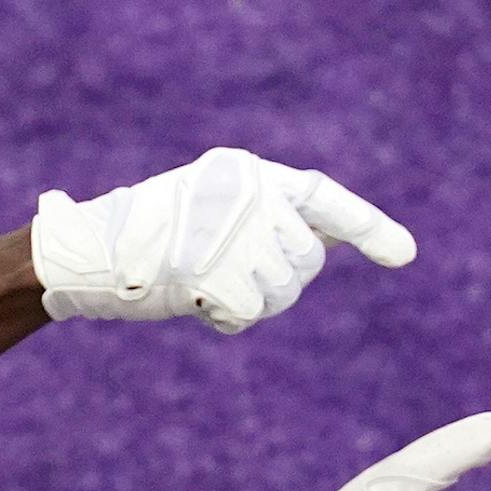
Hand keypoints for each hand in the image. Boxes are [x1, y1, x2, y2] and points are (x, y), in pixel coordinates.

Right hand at [29, 147, 415, 331]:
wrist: (84, 251)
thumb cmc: (144, 234)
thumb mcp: (211, 210)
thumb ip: (267, 218)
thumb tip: (328, 241)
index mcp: (247, 172)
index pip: (322, 197)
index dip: (369, 226)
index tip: (405, 256)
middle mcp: (247, 195)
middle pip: (307, 259)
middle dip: (281, 281)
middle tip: (228, 280)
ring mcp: (231, 232)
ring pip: (284, 290)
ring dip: (252, 302)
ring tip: (204, 285)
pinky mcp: (213, 269)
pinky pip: (251, 312)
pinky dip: (227, 318)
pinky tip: (193, 301)